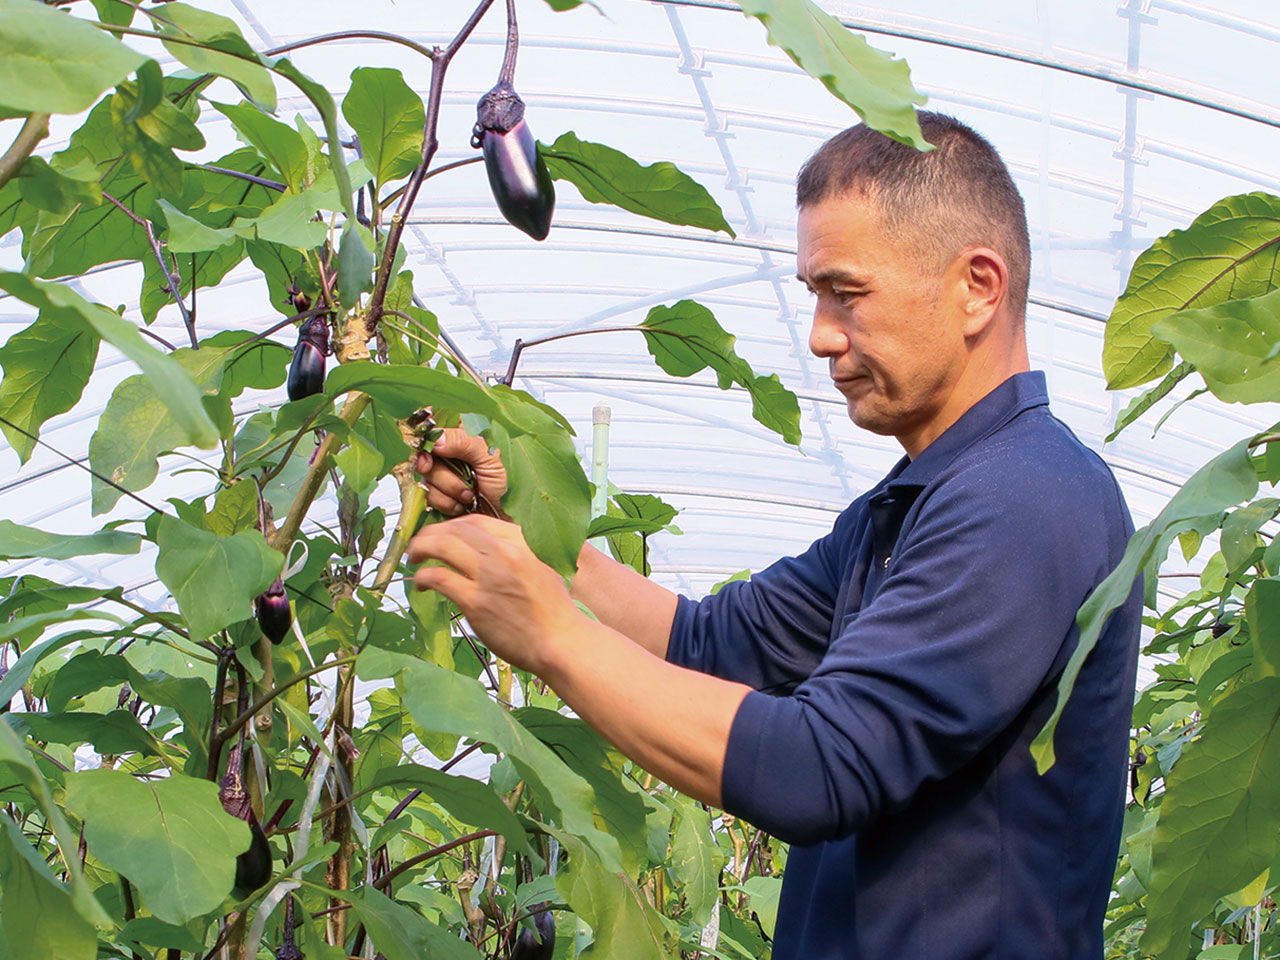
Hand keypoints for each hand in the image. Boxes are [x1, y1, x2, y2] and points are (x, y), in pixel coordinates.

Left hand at [407, 514, 580, 674]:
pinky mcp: (476, 601)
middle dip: (430, 534)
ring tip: (414, 559)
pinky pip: (439, 577)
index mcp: (521, 540)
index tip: (441, 536)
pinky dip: (423, 577)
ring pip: (442, 546)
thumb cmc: (553, 610)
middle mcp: (504, 551)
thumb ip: (516, 553)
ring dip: (421, 550)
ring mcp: (489, 575)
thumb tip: (486, 550)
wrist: (561, 642)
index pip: (475, 521)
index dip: (451, 526)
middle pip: (455, 529)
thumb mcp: (542, 567)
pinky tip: (421, 584)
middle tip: (419, 546)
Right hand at [414, 427, 507, 516]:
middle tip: (463, 476)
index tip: (434, 450)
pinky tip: (460, 503)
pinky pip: (428, 494)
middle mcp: (446, 452)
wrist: (501, 517)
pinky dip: (446, 502)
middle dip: (444, 472)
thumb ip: (464, 443)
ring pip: (426, 476)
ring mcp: (439, 472)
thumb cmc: (502, 485)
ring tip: (469, 493)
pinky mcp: (435, 493)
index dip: (429, 438)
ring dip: (450, 489)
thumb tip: (437, 440)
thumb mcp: (489, 457)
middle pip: (425, 453)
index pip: (434, 425)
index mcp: (460, 435)